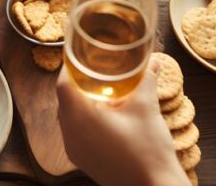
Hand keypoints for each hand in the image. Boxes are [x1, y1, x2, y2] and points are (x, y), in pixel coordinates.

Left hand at [56, 55, 187, 185]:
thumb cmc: (148, 151)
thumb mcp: (147, 108)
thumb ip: (145, 80)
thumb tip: (152, 62)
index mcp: (80, 118)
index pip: (63, 83)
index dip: (71, 66)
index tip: (83, 56)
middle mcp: (71, 135)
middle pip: (65, 99)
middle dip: (79, 83)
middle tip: (95, 70)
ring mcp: (75, 150)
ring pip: (69, 117)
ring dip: (82, 102)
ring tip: (102, 91)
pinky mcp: (83, 160)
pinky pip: (76, 132)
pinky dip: (85, 120)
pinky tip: (106, 116)